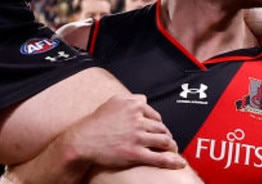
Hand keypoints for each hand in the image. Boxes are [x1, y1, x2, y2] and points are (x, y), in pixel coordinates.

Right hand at [54, 94, 186, 172]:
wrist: (82, 141)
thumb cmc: (95, 123)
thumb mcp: (111, 103)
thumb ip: (130, 99)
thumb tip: (144, 100)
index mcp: (133, 105)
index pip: (155, 115)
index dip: (159, 124)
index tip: (159, 130)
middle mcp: (137, 119)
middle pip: (161, 128)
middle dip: (166, 135)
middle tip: (167, 142)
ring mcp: (137, 137)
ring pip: (164, 141)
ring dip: (171, 146)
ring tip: (171, 150)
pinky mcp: (135, 154)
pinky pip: (159, 158)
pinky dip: (172, 161)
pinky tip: (179, 163)